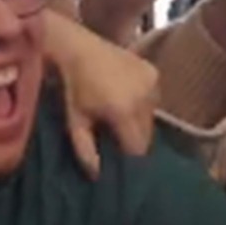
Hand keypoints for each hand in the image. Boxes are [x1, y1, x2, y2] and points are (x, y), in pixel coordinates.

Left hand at [41, 14, 156, 178]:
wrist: (76, 48)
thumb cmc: (72, 88)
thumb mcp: (75, 122)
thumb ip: (86, 151)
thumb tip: (97, 175)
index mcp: (125, 112)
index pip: (137, 148)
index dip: (126, 155)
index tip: (114, 153)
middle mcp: (144, 97)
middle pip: (147, 134)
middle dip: (132, 139)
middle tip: (114, 134)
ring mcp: (152, 82)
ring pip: (151, 117)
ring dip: (138, 122)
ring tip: (118, 115)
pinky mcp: (153, 72)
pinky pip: (153, 99)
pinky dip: (142, 104)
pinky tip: (125, 98)